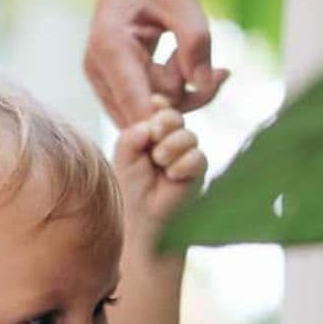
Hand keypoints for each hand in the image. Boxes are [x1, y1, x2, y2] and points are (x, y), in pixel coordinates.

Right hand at [85, 0, 229, 126]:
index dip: (171, 120)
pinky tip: (199, 68)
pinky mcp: (116, 84)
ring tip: (205, 60)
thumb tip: (204, 85)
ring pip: (151, 112)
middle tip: (220, 71)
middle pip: (147, 115)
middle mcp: (99, 71)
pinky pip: (151, 104)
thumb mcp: (182, 0)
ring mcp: (105, 80)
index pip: (138, 108)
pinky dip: (178, 90)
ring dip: (184, 92)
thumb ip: (195, 41)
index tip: (209, 99)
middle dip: (186, 98)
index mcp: (110, 48)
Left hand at [115, 96, 208, 226]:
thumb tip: (150, 126)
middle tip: (153, 139)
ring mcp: (187, 153)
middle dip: (163, 125)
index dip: (158, 108)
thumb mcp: (124, 155)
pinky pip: (198, 157)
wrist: (143, 214)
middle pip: (175, 117)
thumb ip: (132, 135)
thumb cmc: (132, 185)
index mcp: (154, 131)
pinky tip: (173, 175)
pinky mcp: (198, 170)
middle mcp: (172, 139)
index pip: (161, 109)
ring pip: (188, 136)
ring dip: (171, 148)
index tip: (152, 114)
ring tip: (160, 162)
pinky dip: (183, 164)